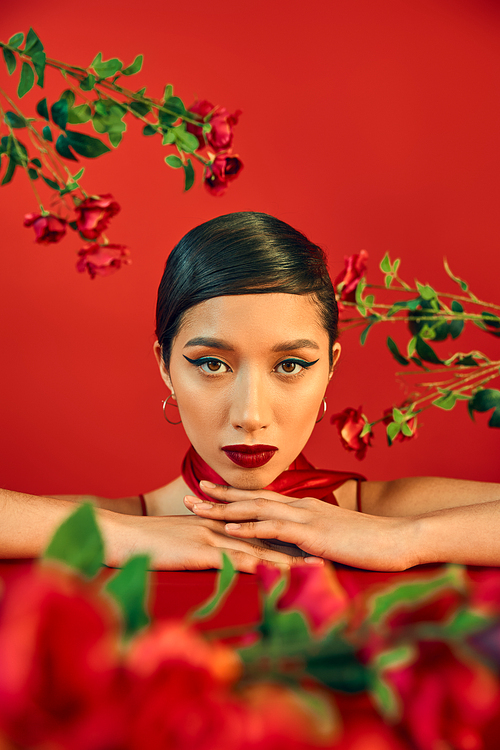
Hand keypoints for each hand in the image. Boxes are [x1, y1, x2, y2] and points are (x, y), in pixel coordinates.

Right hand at [103, 511, 323, 572]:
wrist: (124, 536)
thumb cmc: (151, 543)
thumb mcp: (185, 541)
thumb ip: (207, 543)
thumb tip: (225, 555)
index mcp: (220, 523)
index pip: (261, 528)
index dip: (289, 534)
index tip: (315, 541)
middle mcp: (222, 527)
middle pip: (269, 537)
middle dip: (299, 545)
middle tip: (330, 551)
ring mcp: (213, 537)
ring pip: (260, 548)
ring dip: (289, 558)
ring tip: (318, 566)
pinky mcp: (202, 552)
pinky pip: (235, 560)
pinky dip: (259, 567)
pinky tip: (278, 575)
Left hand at [184, 483, 414, 571]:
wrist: (399, 538)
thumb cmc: (370, 542)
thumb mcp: (336, 537)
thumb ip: (314, 537)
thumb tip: (298, 547)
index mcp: (305, 508)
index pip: (264, 499)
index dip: (236, 496)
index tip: (212, 493)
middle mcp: (301, 507)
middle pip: (252, 499)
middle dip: (221, 497)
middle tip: (193, 494)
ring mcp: (306, 518)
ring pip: (256, 509)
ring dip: (224, 509)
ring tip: (198, 508)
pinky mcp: (312, 534)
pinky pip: (274, 529)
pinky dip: (248, 528)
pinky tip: (228, 530)